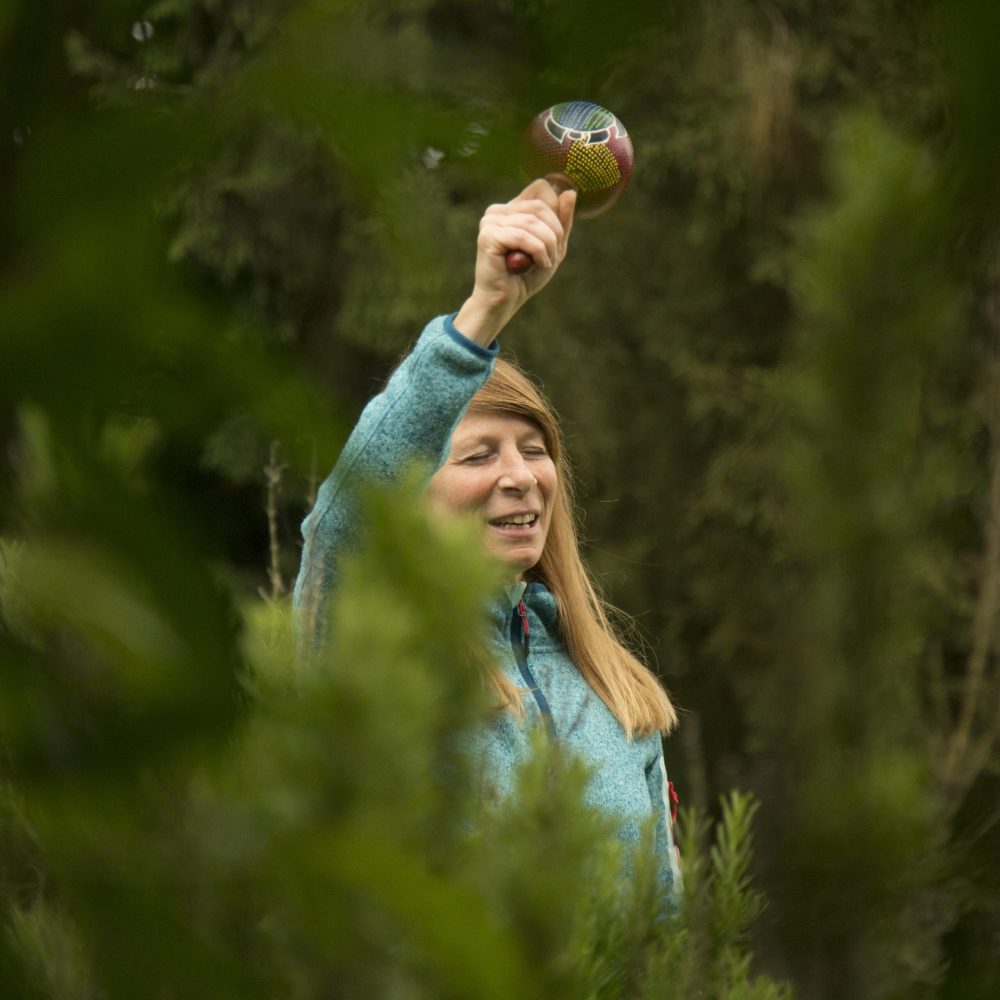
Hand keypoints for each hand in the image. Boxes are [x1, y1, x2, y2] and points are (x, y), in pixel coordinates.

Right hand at [454, 179, 575, 346]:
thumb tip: (570, 192)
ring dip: (548, 246)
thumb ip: (562, 220)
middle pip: (541, 206)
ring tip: (546, 263)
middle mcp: (498, 210)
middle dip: (555, 233)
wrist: (505, 300)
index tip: (556, 237)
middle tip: (553, 256)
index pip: (541, 188)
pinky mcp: (488, 236)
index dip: (556, 210)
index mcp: (512, 208)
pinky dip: (537, 252)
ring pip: (534, 222)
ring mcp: (490, 221)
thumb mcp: (553, 245)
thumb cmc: (527, 275)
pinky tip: (537, 264)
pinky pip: (523, 237)